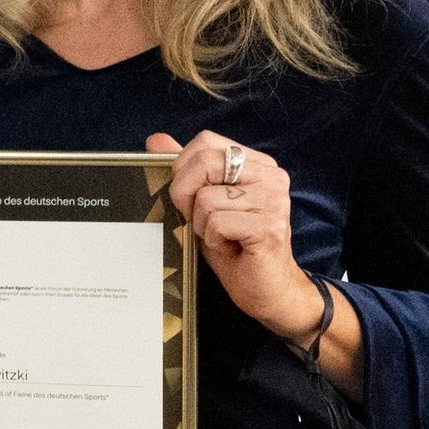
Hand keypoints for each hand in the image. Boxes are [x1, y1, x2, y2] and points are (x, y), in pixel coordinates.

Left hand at [148, 131, 358, 392]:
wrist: (267, 289)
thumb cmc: (234, 245)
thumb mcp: (202, 203)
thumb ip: (185, 171)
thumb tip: (155, 139)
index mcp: (258, 164)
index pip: (206, 142)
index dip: (183, 169)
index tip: (189, 195)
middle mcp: (272, 176)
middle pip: (205, 163)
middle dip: (186, 194)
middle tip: (200, 219)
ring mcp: (273, 200)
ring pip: (206, 198)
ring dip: (202, 224)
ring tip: (223, 236)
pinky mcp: (269, 225)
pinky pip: (215, 222)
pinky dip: (212, 240)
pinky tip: (231, 248)